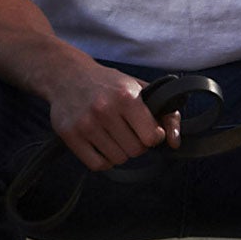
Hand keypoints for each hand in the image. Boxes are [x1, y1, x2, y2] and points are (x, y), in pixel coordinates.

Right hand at [48, 62, 182, 171]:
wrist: (65, 74)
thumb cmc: (107, 83)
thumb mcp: (139, 88)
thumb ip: (165, 113)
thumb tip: (175, 142)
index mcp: (126, 96)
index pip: (151, 137)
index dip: (153, 136)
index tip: (146, 129)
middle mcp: (105, 110)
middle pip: (136, 150)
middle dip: (136, 144)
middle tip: (128, 131)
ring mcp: (85, 124)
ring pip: (118, 159)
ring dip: (120, 152)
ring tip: (113, 135)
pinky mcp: (70, 135)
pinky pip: (97, 165)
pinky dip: (103, 160)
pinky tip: (101, 145)